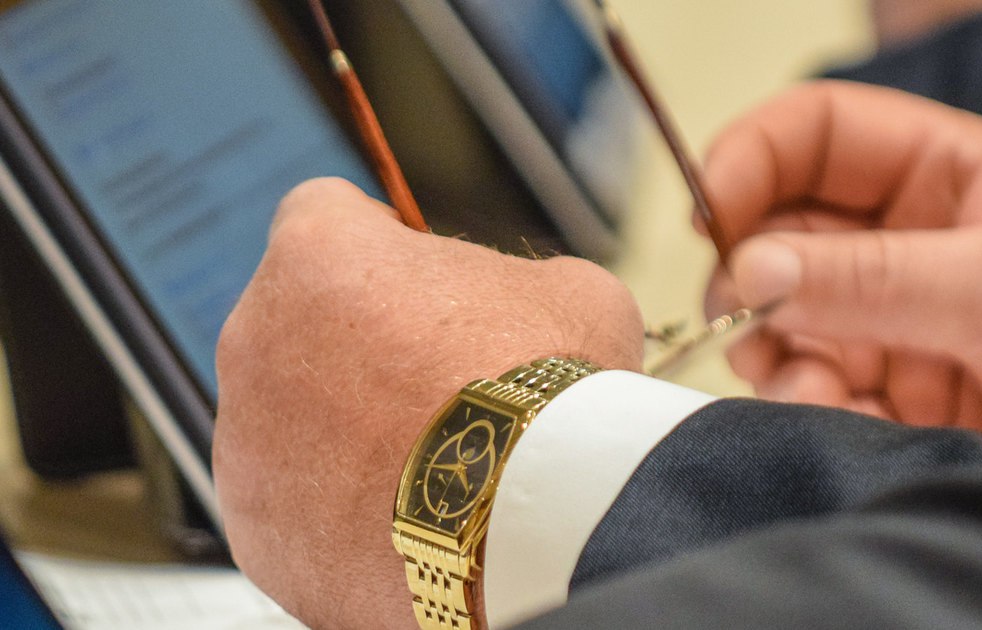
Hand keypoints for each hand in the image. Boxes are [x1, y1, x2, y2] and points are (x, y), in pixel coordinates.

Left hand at [213, 178, 642, 628]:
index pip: (318, 212)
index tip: (408, 278)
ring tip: (426, 470)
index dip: (371, 239)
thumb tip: (526, 313)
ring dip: (341, 435)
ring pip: (286, 424)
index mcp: (316, 253)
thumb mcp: (567, 291)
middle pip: (296, 324)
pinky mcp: (259, 534)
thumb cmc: (548, 386)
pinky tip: (405, 526)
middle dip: (353, 346)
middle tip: (431, 384)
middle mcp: (254, 339)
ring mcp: (245, 446)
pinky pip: (292, 510)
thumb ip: (516, 283)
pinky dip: (338, 515)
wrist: (535, 521)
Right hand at [704, 81, 981, 457]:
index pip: (814, 135)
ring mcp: (898, 319)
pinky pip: (819, 393)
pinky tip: (842, 420)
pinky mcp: (900, 395)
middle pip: (780, 232)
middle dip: (751, 275)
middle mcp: (906, 241)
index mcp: (943, 174)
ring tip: (811, 387)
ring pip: (787, 320)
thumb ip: (877, 278)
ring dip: (777, 353)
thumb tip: (753, 269)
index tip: (707, 213)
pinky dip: (812, 409)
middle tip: (743, 315)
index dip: (748, 158)